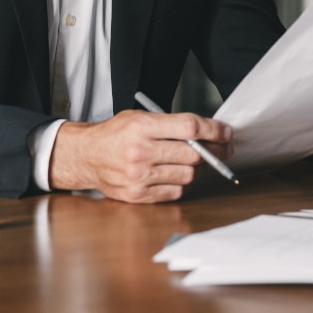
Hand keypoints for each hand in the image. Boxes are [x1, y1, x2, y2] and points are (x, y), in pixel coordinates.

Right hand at [48, 110, 232, 202]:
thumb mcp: (140, 117)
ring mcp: (138, 176)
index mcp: (142, 127)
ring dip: (201, 169)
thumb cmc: (116, 134)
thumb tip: (210, 132)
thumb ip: (172, 123)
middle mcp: (140, 152)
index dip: (214, 130)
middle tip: (223, 149)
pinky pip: (176, 191)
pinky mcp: (138, 195)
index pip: (189, 127)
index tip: (226, 132)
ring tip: (201, 162)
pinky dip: (185, 184)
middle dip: (215, 151)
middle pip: (193, 154)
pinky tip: (181, 175)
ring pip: (188, 175)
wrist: (86, 157)